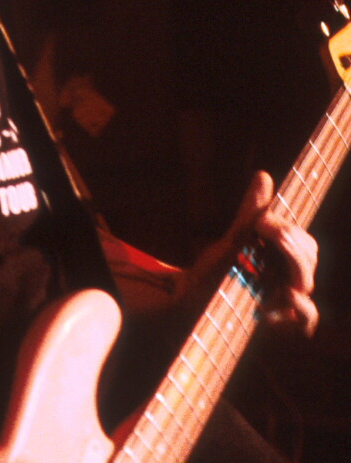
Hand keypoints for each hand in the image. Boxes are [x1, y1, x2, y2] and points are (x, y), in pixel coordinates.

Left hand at [180, 171, 318, 336]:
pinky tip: (286, 294)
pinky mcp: (279, 322)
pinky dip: (302, 305)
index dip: (287, 229)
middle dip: (291, 240)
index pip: (302, 240)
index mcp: (280, 258)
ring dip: (294, 265)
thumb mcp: (231, 240)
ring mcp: (285, 302)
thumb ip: (250, 213)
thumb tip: (263, 174)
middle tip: (263, 229)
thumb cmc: (212, 274)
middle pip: (310, 255)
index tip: (261, 221)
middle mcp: (288, 278)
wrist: (187, 306)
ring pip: (307, 281)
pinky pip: (307, 316)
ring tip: (274, 243)